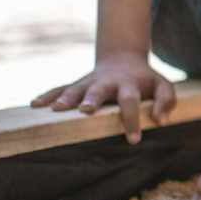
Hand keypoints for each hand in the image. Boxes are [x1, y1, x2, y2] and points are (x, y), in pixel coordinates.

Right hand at [32, 52, 176, 143]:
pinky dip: (48, 95)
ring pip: (76, 88)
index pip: (131, 101)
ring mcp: (89, 82)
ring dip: (66, 97)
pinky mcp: (77, 84)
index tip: (133, 139)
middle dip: (92, 99)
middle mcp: (107, 82)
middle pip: (99, 89)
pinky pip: (60, 88)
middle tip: (86, 110)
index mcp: (129, 84)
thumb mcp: (162, 85)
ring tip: (56, 109)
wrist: (123, 60)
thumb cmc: (144, 81)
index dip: (132, 119)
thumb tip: (160, 120)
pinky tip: (35, 104)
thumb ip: (166, 100)